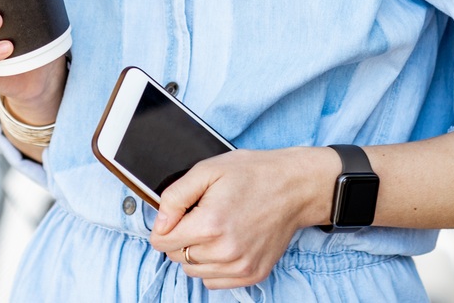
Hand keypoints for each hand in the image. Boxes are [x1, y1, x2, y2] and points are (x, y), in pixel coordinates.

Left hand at [147, 146, 337, 289]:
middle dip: (180, 238)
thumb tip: (159, 223)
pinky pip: (214, 282)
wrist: (294, 187)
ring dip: (196, 254)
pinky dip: (213, 267)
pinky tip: (224, 244)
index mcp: (210, 224)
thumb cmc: (252, 174)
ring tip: (214, 229)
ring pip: (194, 272)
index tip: (176, 216)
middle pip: (177, 257)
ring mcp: (240, 266)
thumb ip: (175, 197)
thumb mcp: (207, 170)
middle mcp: (224, 251)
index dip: (163, 226)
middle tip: (199, 216)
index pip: (162, 242)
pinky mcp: (252, 274)